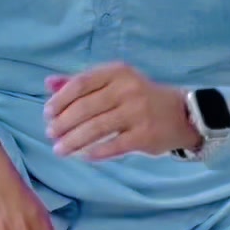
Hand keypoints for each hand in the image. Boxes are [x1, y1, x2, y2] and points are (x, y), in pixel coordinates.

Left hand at [44, 64, 196, 160]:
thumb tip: (49, 84)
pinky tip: (84, 156)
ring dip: (73, 141)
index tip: (47, 114)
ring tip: (59, 150)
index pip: (80, 83)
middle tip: (50, 134)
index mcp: (117, 72)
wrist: (182, 114)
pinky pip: (115, 145)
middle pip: (86, 107)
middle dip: (63, 123)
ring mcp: (138, 112)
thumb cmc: (140, 97)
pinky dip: (96, 152)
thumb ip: (82, 83)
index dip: (60, 100)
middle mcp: (128, 89)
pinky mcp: (145, 135)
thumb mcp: (114, 83)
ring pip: (97, 128)